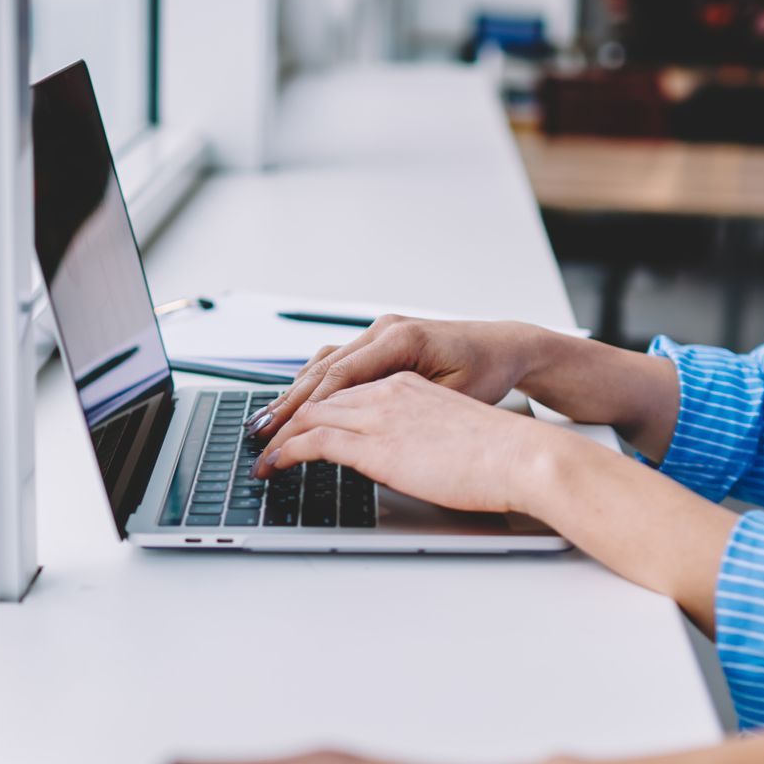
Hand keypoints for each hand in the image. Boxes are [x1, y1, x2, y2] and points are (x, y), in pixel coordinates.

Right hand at [247, 315, 555, 440]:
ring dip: (295, 394)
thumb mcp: (449, 394)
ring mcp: (379, 334)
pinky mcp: (380, 343)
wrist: (504, 347)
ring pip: (325, 365)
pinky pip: (338, 364)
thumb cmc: (486, 371)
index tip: (284, 432)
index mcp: (400, 340)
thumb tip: (361, 426)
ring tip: (268, 420)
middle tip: (259, 431)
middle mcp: (384, 331)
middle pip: (322, 370)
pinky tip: (297, 404)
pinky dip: (314, 385)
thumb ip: (405, 406)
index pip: (339, 377)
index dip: (307, 408)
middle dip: (288, 403)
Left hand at [253, 371, 585, 515]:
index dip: (312, 405)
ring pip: (310, 415)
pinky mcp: (376, 442)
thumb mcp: (450, 433)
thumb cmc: (500, 453)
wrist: (523, 455)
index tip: (293, 421)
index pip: (345, 388)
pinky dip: (285, 451)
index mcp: (407, 384)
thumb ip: (419, 437)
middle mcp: (389, 389)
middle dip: (285, 416)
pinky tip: (272, 465)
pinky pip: (314, 440)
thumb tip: (405, 459)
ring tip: (259, 455)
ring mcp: (380, 413)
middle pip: (319, 396)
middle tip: (261, 434)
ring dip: (278, 435)